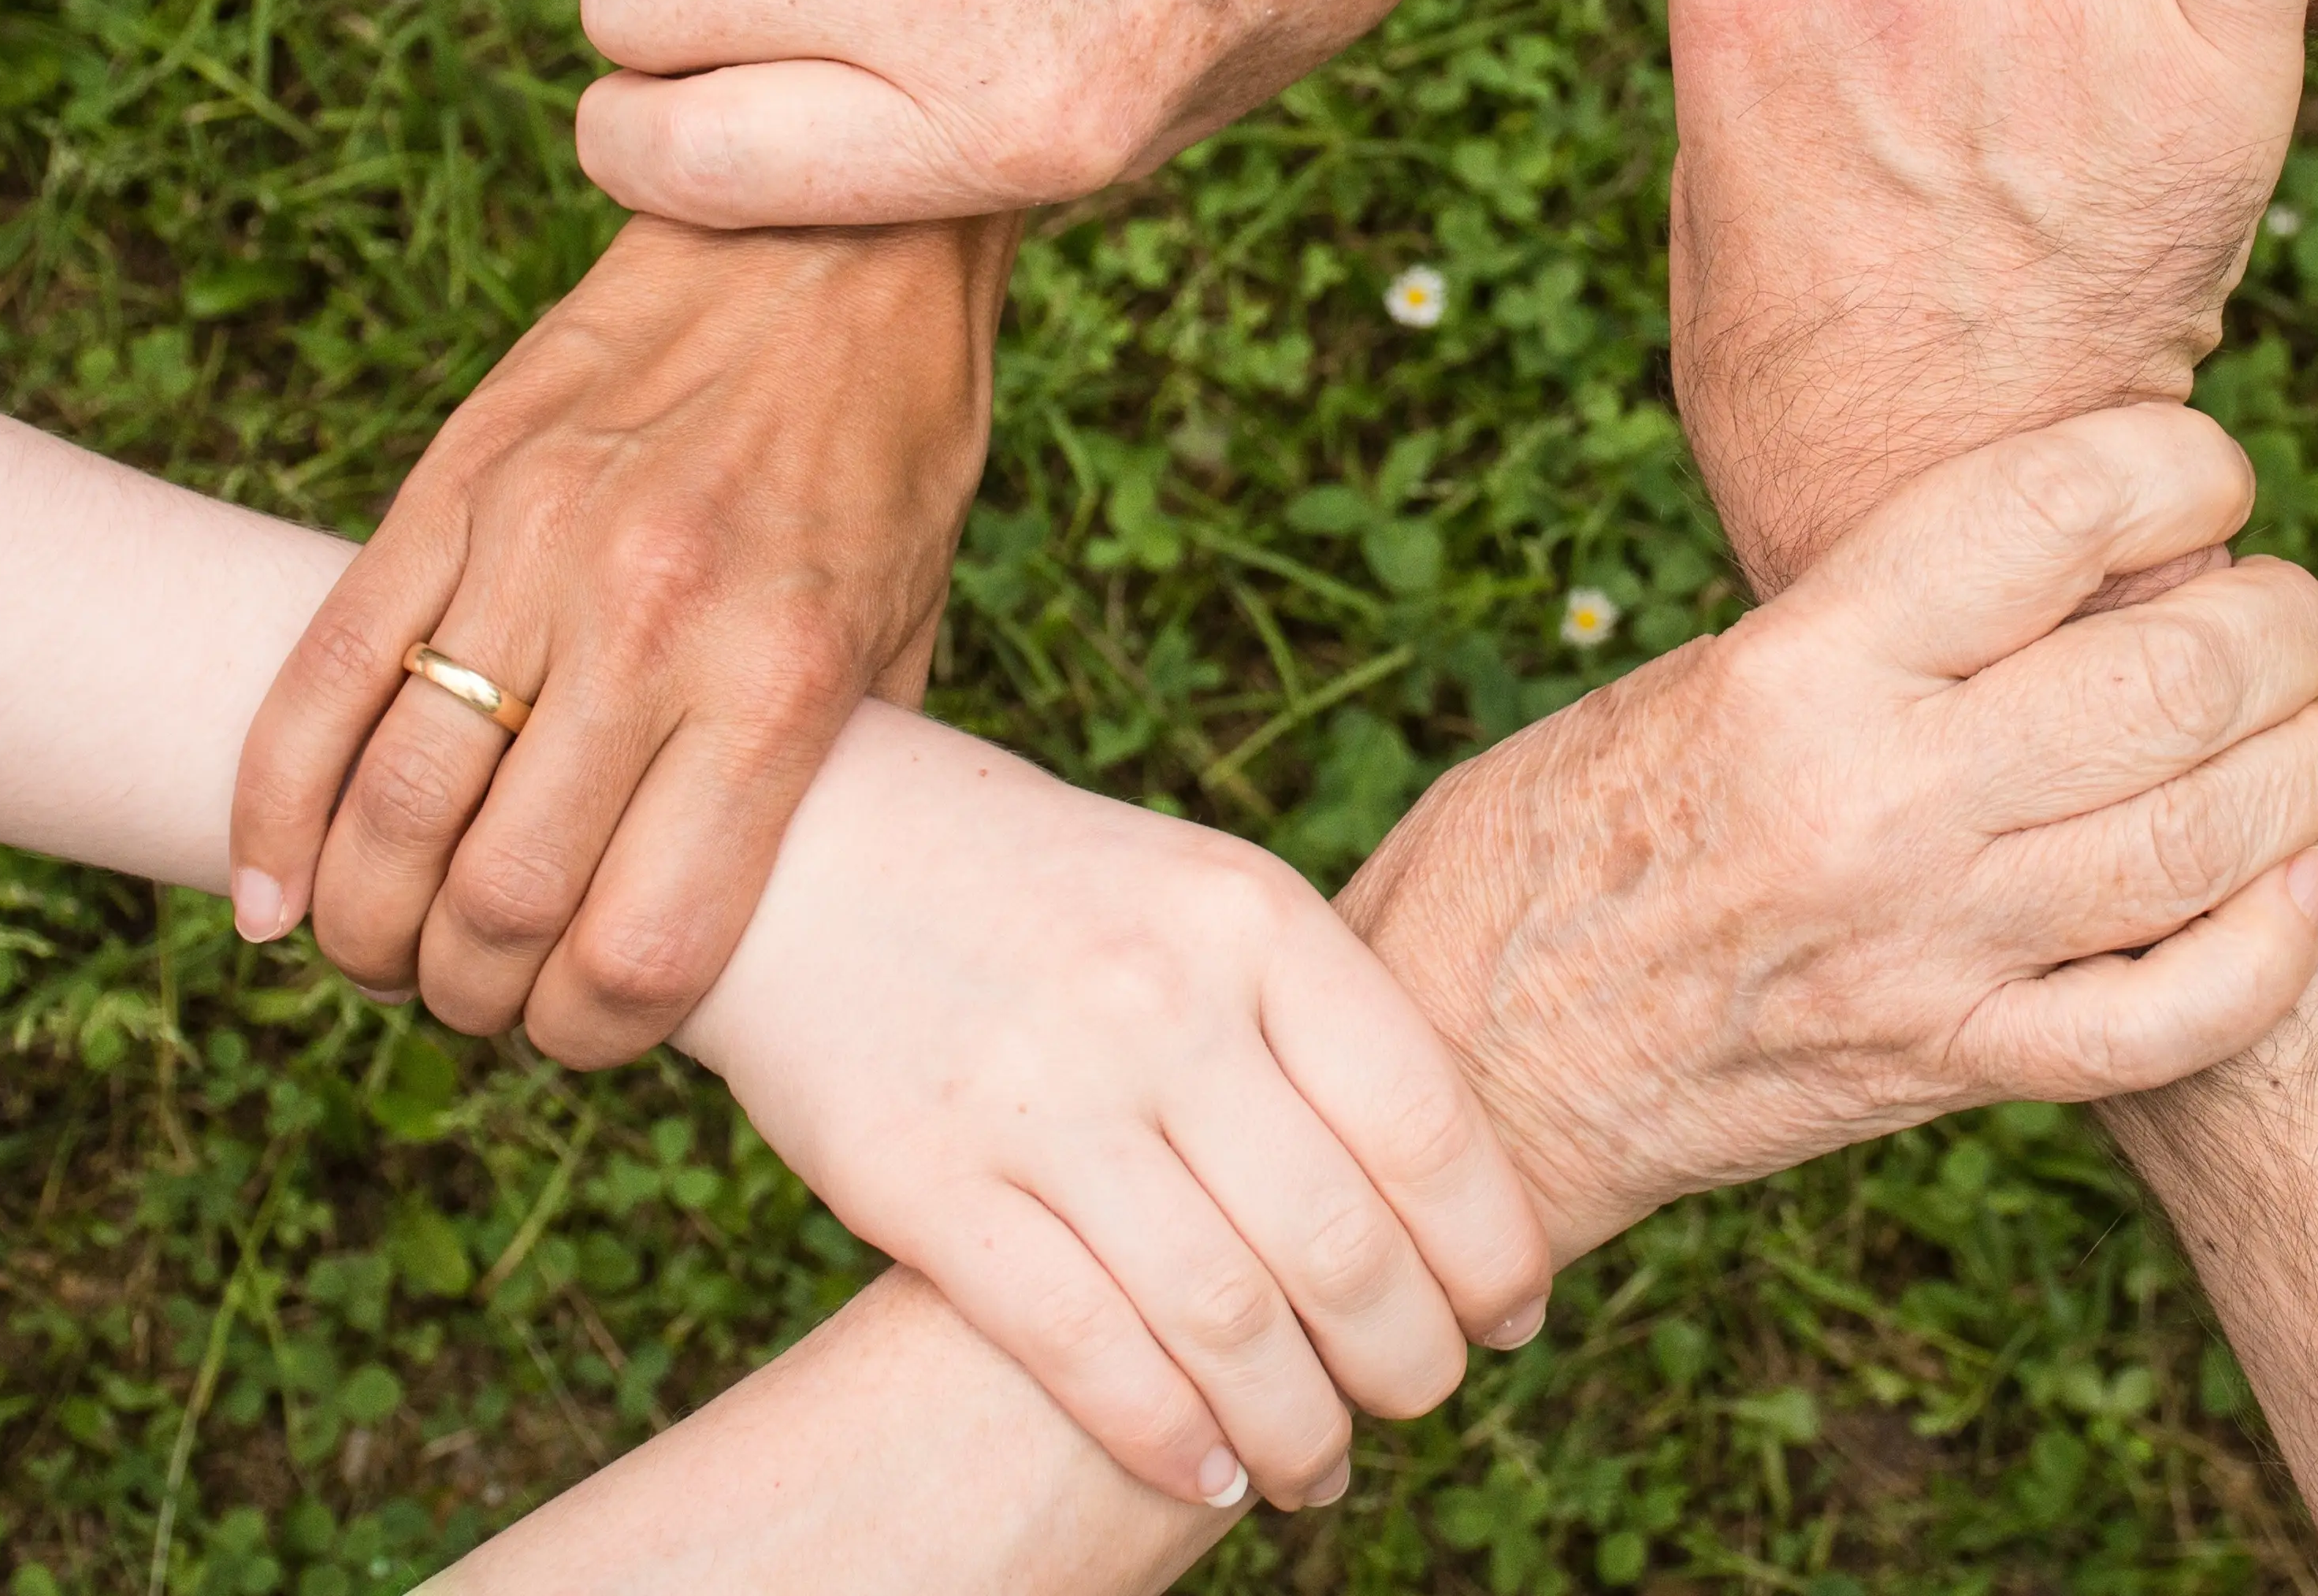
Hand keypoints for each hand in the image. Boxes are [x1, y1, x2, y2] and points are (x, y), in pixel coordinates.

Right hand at [231, 216, 1006, 1063]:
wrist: (833, 241)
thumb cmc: (891, 451)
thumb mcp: (909, 629)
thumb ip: (832, 778)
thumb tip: (769, 925)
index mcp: (779, 680)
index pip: (643, 946)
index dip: (594, 1036)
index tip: (588, 1036)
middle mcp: (649, 623)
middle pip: (497, 902)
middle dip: (472, 997)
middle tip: (481, 1001)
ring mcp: (533, 549)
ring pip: (391, 806)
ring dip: (368, 925)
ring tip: (387, 951)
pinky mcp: (449, 487)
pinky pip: (322, 677)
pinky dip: (273, 809)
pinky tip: (274, 892)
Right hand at [677, 703, 1551, 1515]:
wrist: (807, 845)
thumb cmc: (1045, 888)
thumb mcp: (1199, 894)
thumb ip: (1311, 1017)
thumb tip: (1449, 1195)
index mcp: (1250, 916)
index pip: (1424, 1121)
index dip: (1490, 1247)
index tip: (1510, 1316)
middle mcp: (1158, 1000)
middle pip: (1340, 1243)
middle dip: (1409, 1360)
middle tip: (1421, 1400)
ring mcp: (1039, 1094)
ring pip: (1225, 1319)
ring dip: (1299, 1428)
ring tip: (1322, 1466)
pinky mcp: (924, 1181)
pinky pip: (1081, 1347)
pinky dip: (1168, 1438)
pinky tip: (1210, 1473)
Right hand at [1341, 404, 2317, 1256]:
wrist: (1464, 1063)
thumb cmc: (1548, 839)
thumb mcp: (1684, 680)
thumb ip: (1866, 633)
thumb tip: (2058, 570)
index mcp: (1795, 672)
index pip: (2051, 511)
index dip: (2178, 463)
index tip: (2202, 470)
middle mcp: (1878, 803)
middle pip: (2177, 673)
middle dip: (2285, 621)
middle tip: (2287, 608)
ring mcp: (1928, 949)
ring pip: (2213, 839)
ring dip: (2313, 763)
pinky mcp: (1947, 1070)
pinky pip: (2173, 1018)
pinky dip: (2274, 946)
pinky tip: (2298, 884)